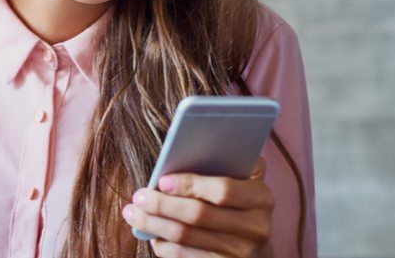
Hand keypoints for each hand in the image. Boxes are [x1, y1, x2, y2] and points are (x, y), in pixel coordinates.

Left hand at [121, 157, 273, 257]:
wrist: (256, 246)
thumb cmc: (240, 200)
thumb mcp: (244, 179)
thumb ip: (227, 161)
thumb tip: (183, 147)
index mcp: (261, 198)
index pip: (223, 191)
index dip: (190, 185)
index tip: (162, 180)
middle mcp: (255, 228)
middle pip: (199, 216)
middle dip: (162, 204)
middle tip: (139, 196)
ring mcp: (239, 252)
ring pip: (186, 237)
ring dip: (154, 224)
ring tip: (133, 213)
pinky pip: (184, 257)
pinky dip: (162, 244)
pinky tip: (149, 232)